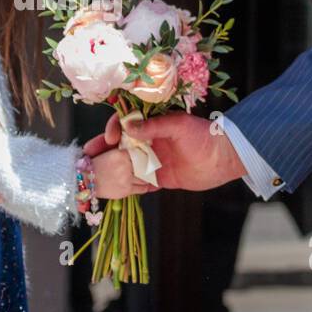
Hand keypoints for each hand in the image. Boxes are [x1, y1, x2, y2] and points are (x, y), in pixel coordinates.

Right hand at [85, 112, 245, 191]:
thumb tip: (128, 126)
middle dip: (103, 149)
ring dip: (111, 168)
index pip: (126, 123)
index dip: (114, 128)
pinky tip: (113, 188)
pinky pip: (138, 182)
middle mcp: (150, 142)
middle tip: (87, 155)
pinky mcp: (159, 178)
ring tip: (94, 174)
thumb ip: (154, 126)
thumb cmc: (203, 136)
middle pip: (120, 145)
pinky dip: (127, 185)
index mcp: (153, 124)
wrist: (224, 159)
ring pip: (126, 164)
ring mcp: (153, 160)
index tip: (110, 137)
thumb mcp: (178, 126)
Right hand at [90, 147, 157, 198]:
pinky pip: (142, 189)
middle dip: (144, 167)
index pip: (140, 153)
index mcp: (121, 153)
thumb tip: (137, 152)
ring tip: (142, 177)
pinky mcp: (126, 191)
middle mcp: (126, 166)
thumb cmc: (93, 166)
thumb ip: (122, 152)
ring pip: (145, 177)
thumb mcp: (107, 152)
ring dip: (144, 177)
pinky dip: (143, 187)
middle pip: (144, 165)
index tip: (143, 158)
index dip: (142, 156)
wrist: (85, 181)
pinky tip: (140, 185)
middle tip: (145, 167)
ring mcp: (127, 179)